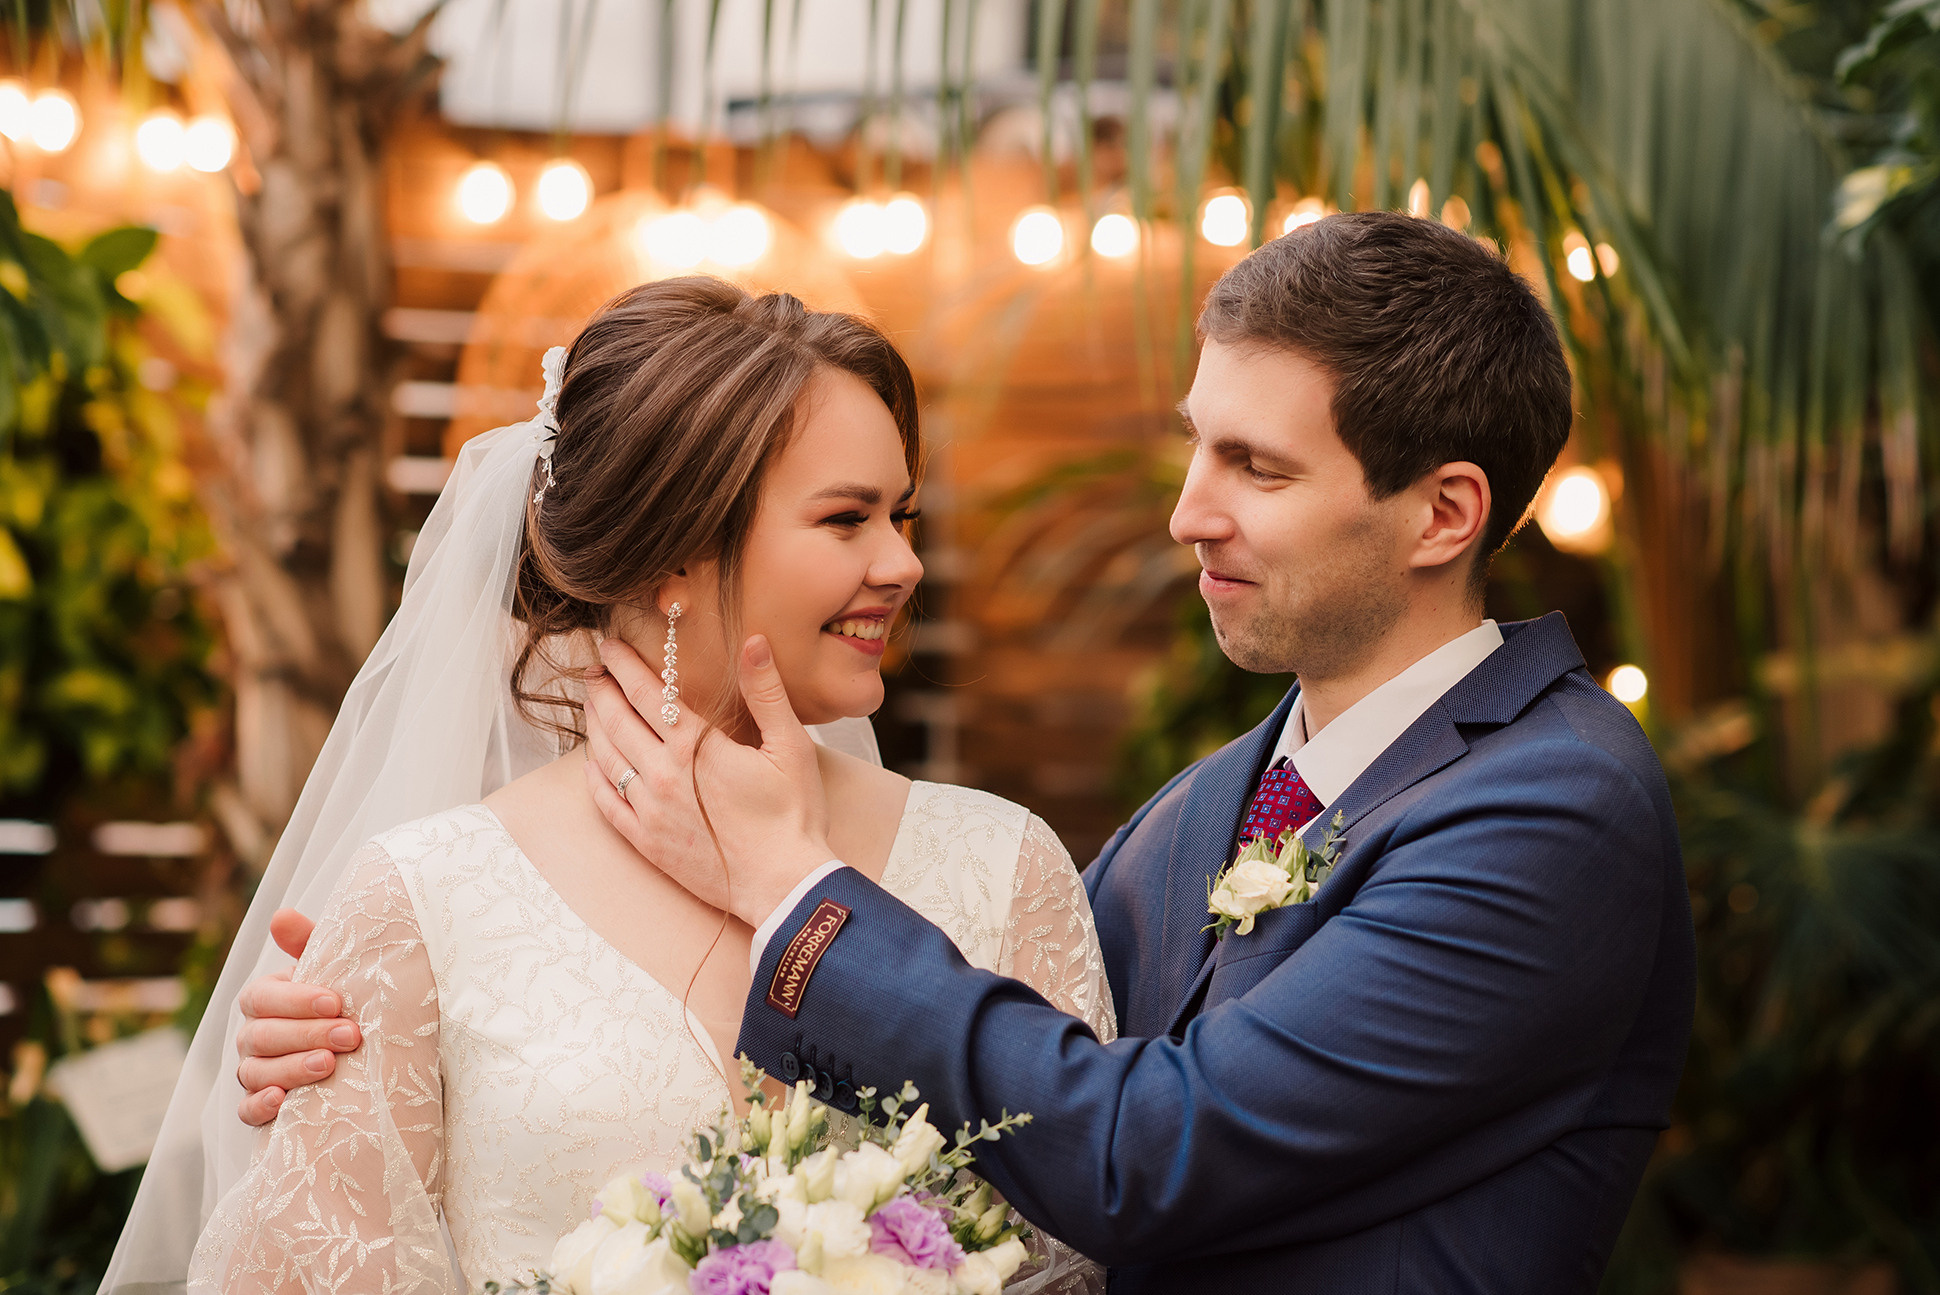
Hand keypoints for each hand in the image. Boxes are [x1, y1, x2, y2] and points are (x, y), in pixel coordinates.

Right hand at [233, 908, 363, 1125]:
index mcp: (265, 999)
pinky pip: (246, 1110)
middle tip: (349, 1036)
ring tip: (327, 1066)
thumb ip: (310, 943)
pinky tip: (280, 1101)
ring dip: (290, 1069)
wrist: (365, 1051)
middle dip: (306, 1034)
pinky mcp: (260, 1106)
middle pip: (263, 1036)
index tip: (335, 1003)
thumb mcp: (335, 971)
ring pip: (255, 1072)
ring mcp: (253, 1072)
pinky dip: (259, 1107)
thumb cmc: (345, 1003)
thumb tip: (280, 915)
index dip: (296, 1000)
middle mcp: (253, 1035)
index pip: (262, 997)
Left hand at [583, 634, 833, 927]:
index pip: (646, 693)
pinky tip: (592, 764)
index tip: (609, 647)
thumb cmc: (794, 816)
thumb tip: (752, 641)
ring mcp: (651, 811)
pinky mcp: (647, 842)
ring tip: (591, 707)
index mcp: (696, 746)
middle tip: (593, 671)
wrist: (784, 885)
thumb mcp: (791, 746)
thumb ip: (766, 691)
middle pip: (618, 720)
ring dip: (594, 727)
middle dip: (601, 690)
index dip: (623, 665)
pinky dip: (594, 778)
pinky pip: (607, 804)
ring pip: (606, 758)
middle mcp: (663, 774)